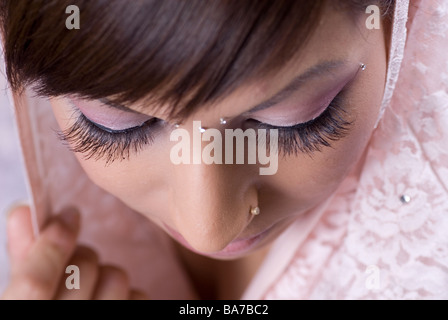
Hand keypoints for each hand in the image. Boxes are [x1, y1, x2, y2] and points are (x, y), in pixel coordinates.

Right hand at [1, 204, 147, 299]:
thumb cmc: (46, 306)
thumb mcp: (22, 298)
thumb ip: (24, 261)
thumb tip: (24, 213)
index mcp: (25, 315)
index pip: (35, 282)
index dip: (51, 243)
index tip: (67, 215)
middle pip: (84, 269)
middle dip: (81, 255)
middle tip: (76, 262)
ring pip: (117, 276)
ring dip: (105, 275)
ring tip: (92, 291)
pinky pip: (140, 295)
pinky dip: (127, 295)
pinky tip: (111, 305)